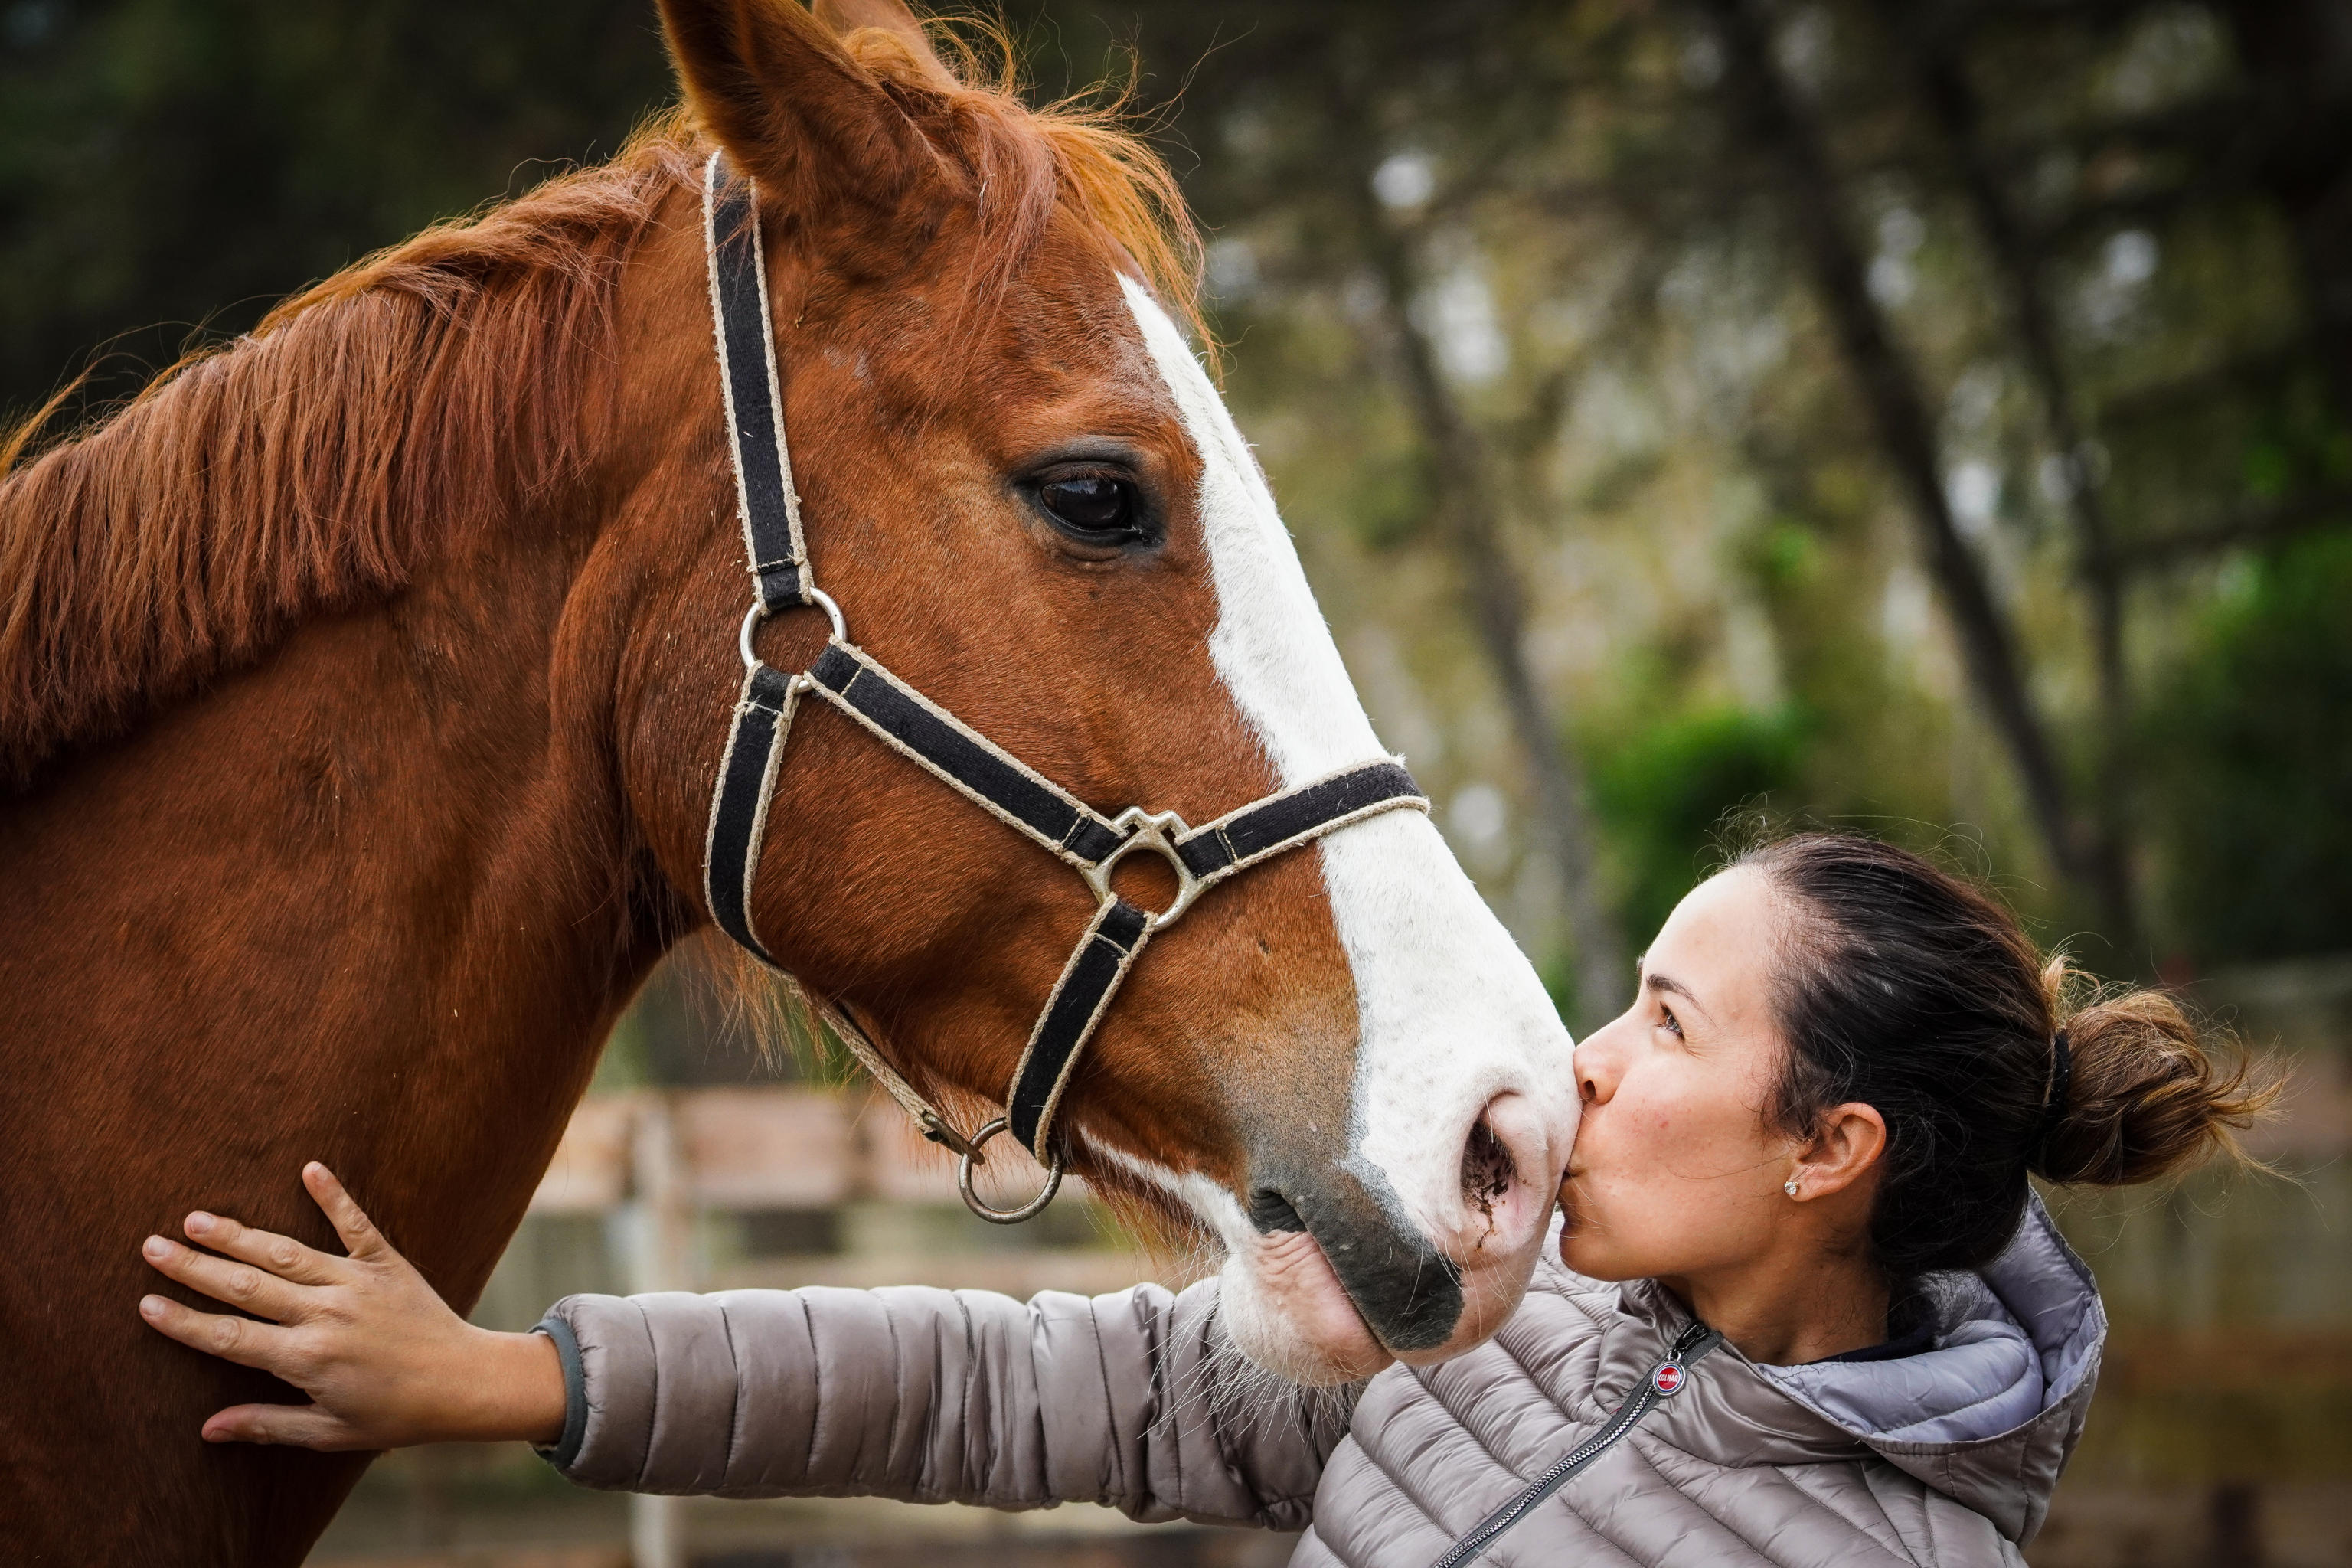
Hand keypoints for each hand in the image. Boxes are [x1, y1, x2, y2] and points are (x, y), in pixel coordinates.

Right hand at [139, 1162, 565, 1450]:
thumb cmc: (396, 1414)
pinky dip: (334, 1195)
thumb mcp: (329, 1432)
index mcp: (307, 1359)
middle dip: (195, 1267)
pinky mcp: (387, 1262)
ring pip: (285, 1252)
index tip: (145, 1304)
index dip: (185, 1322)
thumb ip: (267, 1425)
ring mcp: (356, 1283)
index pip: (231, 1337)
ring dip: (238, 1235)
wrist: (465, 1383)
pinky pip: (356, 1224)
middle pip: (246, 1286)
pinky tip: (310, 1167)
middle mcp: (326, 1314)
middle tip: (151, 1246)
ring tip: (195, 1218)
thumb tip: (206, 1430)